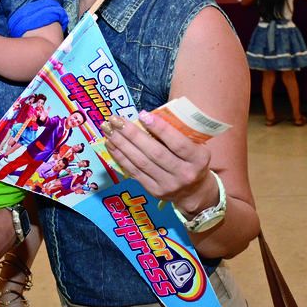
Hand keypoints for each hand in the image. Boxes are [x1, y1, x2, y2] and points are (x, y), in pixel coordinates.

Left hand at [101, 112, 215, 214]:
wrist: (194, 191)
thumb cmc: (192, 161)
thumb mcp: (195, 146)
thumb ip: (178, 133)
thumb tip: (147, 116)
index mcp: (198, 159)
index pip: (178, 143)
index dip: (160, 129)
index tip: (142, 114)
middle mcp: (184, 174)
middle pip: (155, 153)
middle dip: (132, 134)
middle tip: (116, 120)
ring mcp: (168, 185)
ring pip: (141, 162)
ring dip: (122, 144)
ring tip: (109, 129)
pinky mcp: (154, 191)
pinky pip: (134, 172)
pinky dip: (120, 157)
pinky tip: (111, 144)